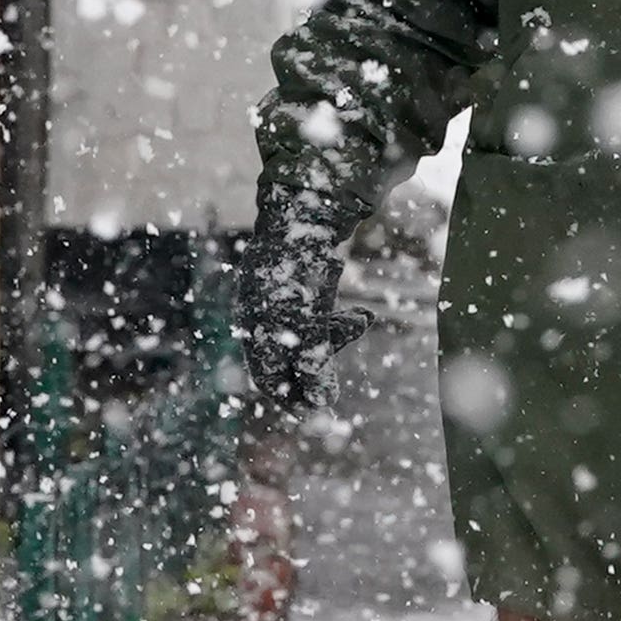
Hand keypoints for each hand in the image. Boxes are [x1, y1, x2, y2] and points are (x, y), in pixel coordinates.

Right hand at [237, 231, 357, 425]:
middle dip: (318, 371)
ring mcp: (280, 302)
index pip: (269, 377)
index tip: (320, 413)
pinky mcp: (300, 288)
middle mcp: (263, 317)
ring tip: (360, 320)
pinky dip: (340, 321)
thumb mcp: (309, 318)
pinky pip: (318, 318)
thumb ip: (313, 360)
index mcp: (256, 326)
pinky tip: (364, 315)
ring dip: (335, 338)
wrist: (305, 208)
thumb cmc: (299, 264)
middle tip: (340, 390)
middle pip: (289, 361)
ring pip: (308, 339)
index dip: (293, 398)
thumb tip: (320, 406)